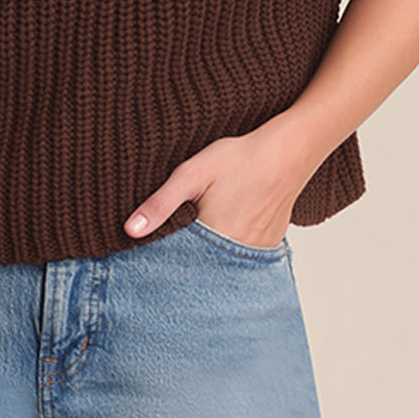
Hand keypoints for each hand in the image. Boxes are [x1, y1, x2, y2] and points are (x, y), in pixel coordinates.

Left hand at [123, 117, 315, 247]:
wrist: (288, 151)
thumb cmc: (240, 159)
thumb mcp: (191, 174)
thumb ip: (160, 204)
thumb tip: (130, 230)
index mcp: (214, 240)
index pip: (182, 264)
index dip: (166, 260)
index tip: (153, 257)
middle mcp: (238, 254)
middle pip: (204, 266)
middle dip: (188, 259)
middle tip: (182, 239)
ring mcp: (258, 251)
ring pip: (225, 262)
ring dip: (211, 254)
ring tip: (205, 232)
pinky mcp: (270, 243)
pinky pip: (244, 256)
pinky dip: (231, 248)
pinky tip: (227, 227)